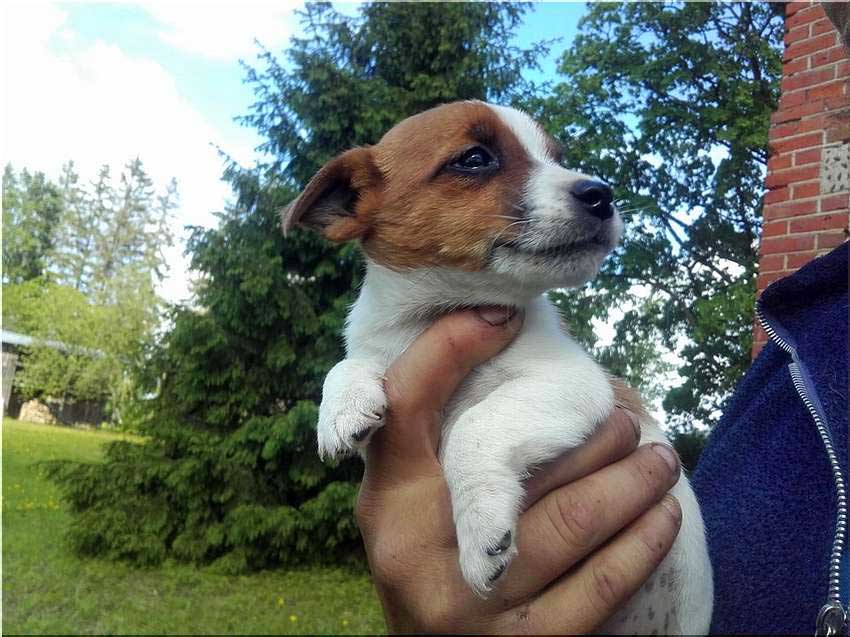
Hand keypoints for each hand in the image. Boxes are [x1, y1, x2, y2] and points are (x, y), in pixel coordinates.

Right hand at [356, 308, 682, 633]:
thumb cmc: (428, 560)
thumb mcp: (409, 500)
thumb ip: (429, 439)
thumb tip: (491, 327)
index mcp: (386, 498)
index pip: (403, 404)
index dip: (446, 349)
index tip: (502, 316)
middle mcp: (416, 549)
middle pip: (517, 468)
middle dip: (592, 437)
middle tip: (629, 418)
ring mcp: (472, 605)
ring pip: (573, 523)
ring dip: (633, 482)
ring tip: (660, 459)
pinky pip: (602, 586)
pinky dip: (644, 543)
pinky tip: (663, 517)